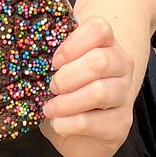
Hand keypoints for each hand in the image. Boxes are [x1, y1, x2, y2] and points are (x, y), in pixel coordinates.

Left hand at [40, 17, 135, 156]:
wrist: (82, 127)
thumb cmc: (67, 88)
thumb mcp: (60, 67)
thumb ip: (52, 55)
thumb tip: (31, 48)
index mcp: (106, 42)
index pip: (99, 29)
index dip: (73, 44)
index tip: (54, 62)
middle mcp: (122, 64)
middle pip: (100, 61)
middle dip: (67, 77)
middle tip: (51, 87)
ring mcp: (124, 93)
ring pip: (99, 92)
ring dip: (66, 103)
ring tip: (50, 109)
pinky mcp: (121, 122)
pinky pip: (93, 122)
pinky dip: (69, 124)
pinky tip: (59, 123)